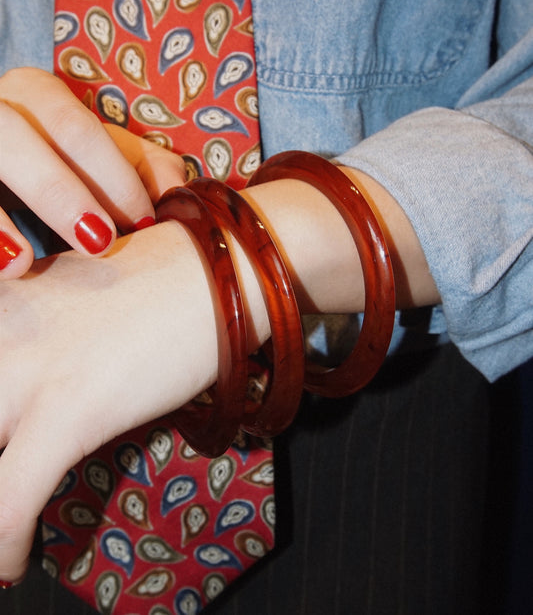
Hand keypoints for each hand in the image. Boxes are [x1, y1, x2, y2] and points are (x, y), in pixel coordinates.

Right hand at [0, 67, 185, 278]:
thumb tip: (176, 189)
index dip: (111, 176)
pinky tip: (6, 268)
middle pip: (14, 134)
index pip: (74, 126)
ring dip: (1, 214)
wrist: (5, 173)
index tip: (143, 224)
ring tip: (27, 262)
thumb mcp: (96, 159)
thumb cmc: (55, 166)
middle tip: (100, 242)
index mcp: (33, 94)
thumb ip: (140, 166)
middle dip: (58, 190)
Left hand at [0, 158, 438, 584]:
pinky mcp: (71, 407)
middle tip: (10, 475)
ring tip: (1, 541)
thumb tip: (25, 377)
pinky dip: (5, 545)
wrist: (225, 264)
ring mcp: (29, 367)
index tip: (2, 438)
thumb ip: (30, 328)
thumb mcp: (72, 291)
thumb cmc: (160, 276)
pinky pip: (10, 499)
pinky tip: (11, 568)